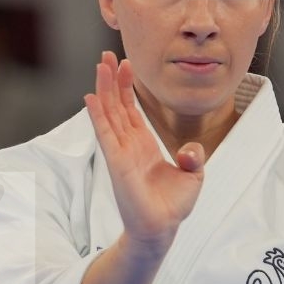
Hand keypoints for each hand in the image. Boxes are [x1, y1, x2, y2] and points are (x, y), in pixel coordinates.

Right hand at [83, 53, 203, 252]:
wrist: (162, 229)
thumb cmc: (172, 206)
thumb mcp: (193, 175)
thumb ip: (193, 156)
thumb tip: (189, 148)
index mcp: (144, 145)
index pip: (131, 110)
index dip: (127, 87)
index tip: (124, 65)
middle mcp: (129, 145)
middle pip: (116, 105)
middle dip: (112, 80)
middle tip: (106, 55)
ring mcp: (121, 152)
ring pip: (109, 113)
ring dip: (103, 89)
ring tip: (99, 65)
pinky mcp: (117, 162)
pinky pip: (105, 134)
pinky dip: (98, 115)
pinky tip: (91, 97)